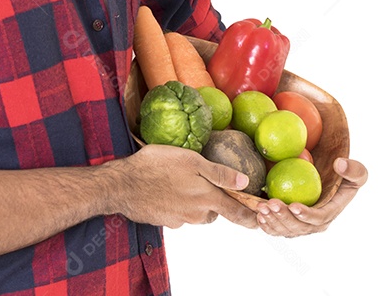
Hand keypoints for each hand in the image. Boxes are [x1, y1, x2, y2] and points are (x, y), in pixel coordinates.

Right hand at [111, 144, 257, 228]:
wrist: (122, 185)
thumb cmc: (156, 166)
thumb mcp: (191, 160)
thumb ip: (219, 173)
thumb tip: (244, 182)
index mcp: (207, 198)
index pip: (237, 213)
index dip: (250, 218)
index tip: (259, 221)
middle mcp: (196, 213)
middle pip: (213, 212)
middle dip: (212, 201)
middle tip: (199, 181)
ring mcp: (179, 219)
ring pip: (195, 213)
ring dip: (192, 202)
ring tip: (177, 182)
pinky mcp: (164, 221)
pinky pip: (177, 214)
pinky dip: (174, 204)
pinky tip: (163, 189)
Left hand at [255, 157, 367, 236]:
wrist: (324, 178)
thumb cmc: (341, 175)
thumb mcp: (355, 172)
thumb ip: (354, 170)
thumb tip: (339, 165)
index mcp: (331, 213)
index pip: (319, 218)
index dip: (307, 215)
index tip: (294, 206)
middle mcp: (315, 223)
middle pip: (299, 227)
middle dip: (284, 218)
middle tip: (271, 204)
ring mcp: (299, 225)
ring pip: (285, 229)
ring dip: (273, 221)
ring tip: (261, 208)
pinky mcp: (287, 222)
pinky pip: (275, 228)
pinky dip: (266, 224)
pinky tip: (258, 215)